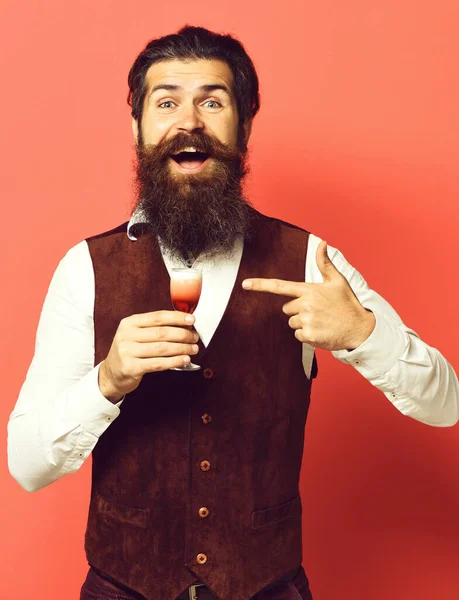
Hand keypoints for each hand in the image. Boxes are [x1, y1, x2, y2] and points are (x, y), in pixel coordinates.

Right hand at [98, 311, 199, 401]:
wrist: (111, 374)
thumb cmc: (130, 351)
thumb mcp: (136, 334)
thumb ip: (155, 328)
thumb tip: (184, 323)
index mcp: (130, 323)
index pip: (157, 317)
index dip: (177, 317)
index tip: (192, 319)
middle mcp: (127, 335)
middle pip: (162, 332)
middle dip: (183, 334)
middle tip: (195, 337)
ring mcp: (127, 352)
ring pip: (162, 348)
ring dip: (182, 348)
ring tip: (193, 349)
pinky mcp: (131, 367)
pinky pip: (158, 363)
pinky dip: (175, 361)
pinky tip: (185, 360)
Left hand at [242, 240, 375, 350]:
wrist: (360, 328)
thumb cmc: (347, 304)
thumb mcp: (338, 281)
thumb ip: (325, 263)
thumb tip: (322, 243)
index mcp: (309, 290)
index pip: (280, 286)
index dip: (260, 285)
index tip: (245, 284)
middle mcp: (306, 304)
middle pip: (287, 309)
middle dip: (299, 310)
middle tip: (318, 311)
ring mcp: (307, 320)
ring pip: (292, 323)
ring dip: (303, 323)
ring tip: (321, 321)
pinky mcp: (309, 335)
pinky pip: (297, 335)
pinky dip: (307, 335)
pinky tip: (321, 331)